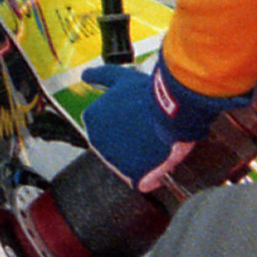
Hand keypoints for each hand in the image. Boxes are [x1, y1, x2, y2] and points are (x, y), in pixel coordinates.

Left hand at [77, 59, 240, 188]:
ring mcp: (112, 162)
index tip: (139, 117)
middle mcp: (96, 143)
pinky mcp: (130, 176)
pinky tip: (160, 161)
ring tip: (156, 141)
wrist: (171, 113)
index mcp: (92, 120)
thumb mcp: (121, 78)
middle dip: (133, 140)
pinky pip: (141, 180)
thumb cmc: (149, 95)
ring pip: (130, 163)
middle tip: (149, 129)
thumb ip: (100, 76)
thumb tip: (85, 75)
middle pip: (119, 146)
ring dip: (142, 156)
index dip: (127, 123)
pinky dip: (151, 176)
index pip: (109, 127)